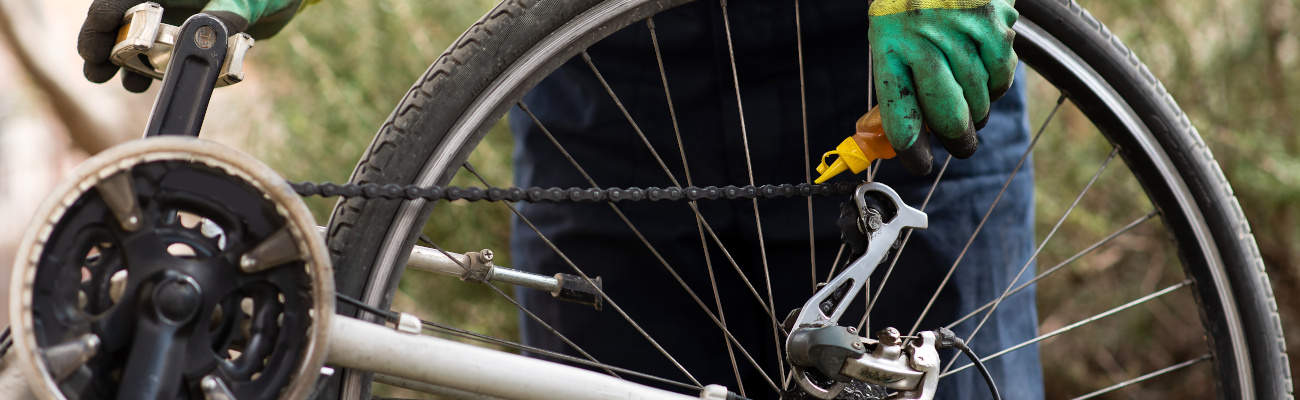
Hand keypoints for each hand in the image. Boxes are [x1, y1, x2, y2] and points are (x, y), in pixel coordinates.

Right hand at [78, 0, 312, 91]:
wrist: (286, 0)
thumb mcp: (247, 0)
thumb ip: (225, 16)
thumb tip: (203, 36)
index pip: (118, 0)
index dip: (100, 24)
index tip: (94, 52)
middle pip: (120, 20)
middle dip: (105, 45)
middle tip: (96, 74)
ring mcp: (176, 16)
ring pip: (139, 39)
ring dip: (128, 61)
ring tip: (129, 84)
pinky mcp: (190, 36)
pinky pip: (164, 54)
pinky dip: (156, 68)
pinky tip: (150, 84)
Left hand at [869, 0, 1018, 174]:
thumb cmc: (909, 7)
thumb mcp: (889, 38)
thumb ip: (900, 83)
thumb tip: (915, 138)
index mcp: (889, 46)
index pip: (901, 116)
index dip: (913, 151)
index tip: (921, 164)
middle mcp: (923, 39)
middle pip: (949, 118)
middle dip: (958, 141)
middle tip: (961, 145)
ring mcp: (962, 32)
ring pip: (980, 101)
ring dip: (977, 110)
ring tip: (968, 96)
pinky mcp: (995, 24)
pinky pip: (1001, 78)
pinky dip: (996, 84)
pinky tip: (982, 69)